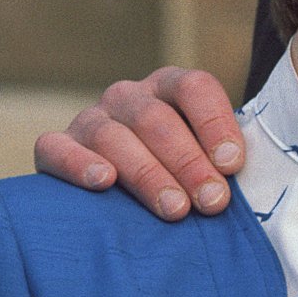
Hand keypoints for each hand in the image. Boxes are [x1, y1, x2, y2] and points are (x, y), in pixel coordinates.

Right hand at [33, 68, 243, 219]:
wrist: (123, 199)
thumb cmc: (181, 179)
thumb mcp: (207, 159)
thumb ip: (225, 160)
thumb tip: (242, 176)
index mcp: (170, 87)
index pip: (194, 88)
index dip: (215, 123)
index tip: (233, 165)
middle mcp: (128, 96)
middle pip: (156, 118)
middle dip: (188, 162)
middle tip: (213, 202)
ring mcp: (90, 120)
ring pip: (114, 137)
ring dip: (148, 174)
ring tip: (175, 209)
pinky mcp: (54, 148)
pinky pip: (57, 149)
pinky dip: (78, 164)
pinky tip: (102, 182)